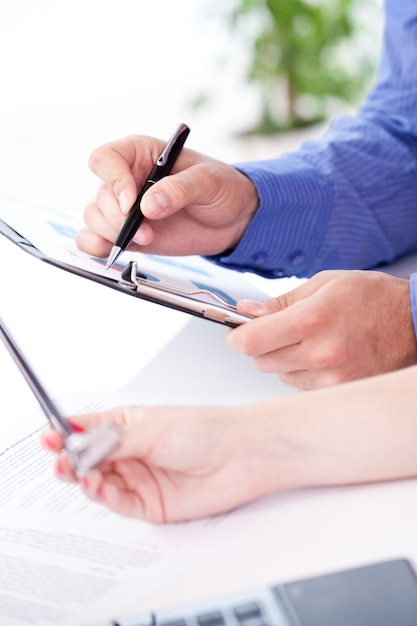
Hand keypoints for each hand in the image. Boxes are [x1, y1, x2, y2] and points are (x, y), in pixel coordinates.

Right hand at [40, 365, 416, 522]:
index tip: (51, 437)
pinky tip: (102, 487)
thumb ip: (111, 440)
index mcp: (128, 425)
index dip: (66, 435)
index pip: (87, 431)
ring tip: (83, 473)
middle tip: (63, 459)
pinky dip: (105, 497)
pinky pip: (118, 503)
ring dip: (86, 480)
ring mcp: (139, 478)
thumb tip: (77, 439)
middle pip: (88, 460)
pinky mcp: (150, 503)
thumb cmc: (206, 429)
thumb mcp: (151, 427)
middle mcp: (131, 452)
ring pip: (99, 483)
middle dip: (72, 461)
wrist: (243, 454)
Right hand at [76, 135, 258, 257]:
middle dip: (119, 218)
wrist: (232, 219)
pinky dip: (97, 246)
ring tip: (147, 239)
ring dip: (113, 233)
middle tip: (147, 231)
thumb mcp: (208, 181)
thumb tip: (149, 205)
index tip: (131, 202)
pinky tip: (115, 250)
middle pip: (100, 195)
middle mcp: (127, 179)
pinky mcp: (128, 233)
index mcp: (141, 154)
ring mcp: (125, 208)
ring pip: (95, 217)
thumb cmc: (221, 188)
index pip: (106, 159)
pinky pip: (95, 238)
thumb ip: (180, 189)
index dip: (113, 180)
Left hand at [228, 270, 416, 389]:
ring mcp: (332, 380)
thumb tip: (246, 311)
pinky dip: (304, 373)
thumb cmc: (376, 300)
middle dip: (262, 345)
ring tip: (314, 341)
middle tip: (282, 330)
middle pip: (260, 361)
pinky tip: (325, 357)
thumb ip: (280, 301)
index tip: (236, 332)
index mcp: (313, 320)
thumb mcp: (326, 284)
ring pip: (280, 375)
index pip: (250, 342)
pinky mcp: (340, 394)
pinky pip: (302, 387)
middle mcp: (322, 354)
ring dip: (285, 360)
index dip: (236, 336)